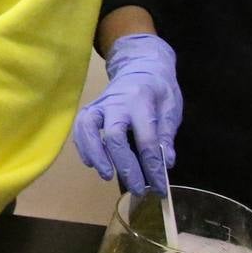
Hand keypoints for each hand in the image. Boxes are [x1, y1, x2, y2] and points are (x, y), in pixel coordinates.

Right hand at [73, 33, 181, 194]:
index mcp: (142, 101)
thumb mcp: (171, 107)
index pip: (147, 139)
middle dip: (124, 165)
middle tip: (136, 187)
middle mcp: (117, 102)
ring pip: (88, 129)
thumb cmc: (158, 88)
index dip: (153, 166)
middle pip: (114, 136)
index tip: (159, 186)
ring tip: (106, 175)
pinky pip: (80, 128)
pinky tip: (92, 163)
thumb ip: (167, 134)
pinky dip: (83, 147)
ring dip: (96, 154)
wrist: (140, 64)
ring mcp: (100, 105)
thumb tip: (166, 163)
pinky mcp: (90, 109)